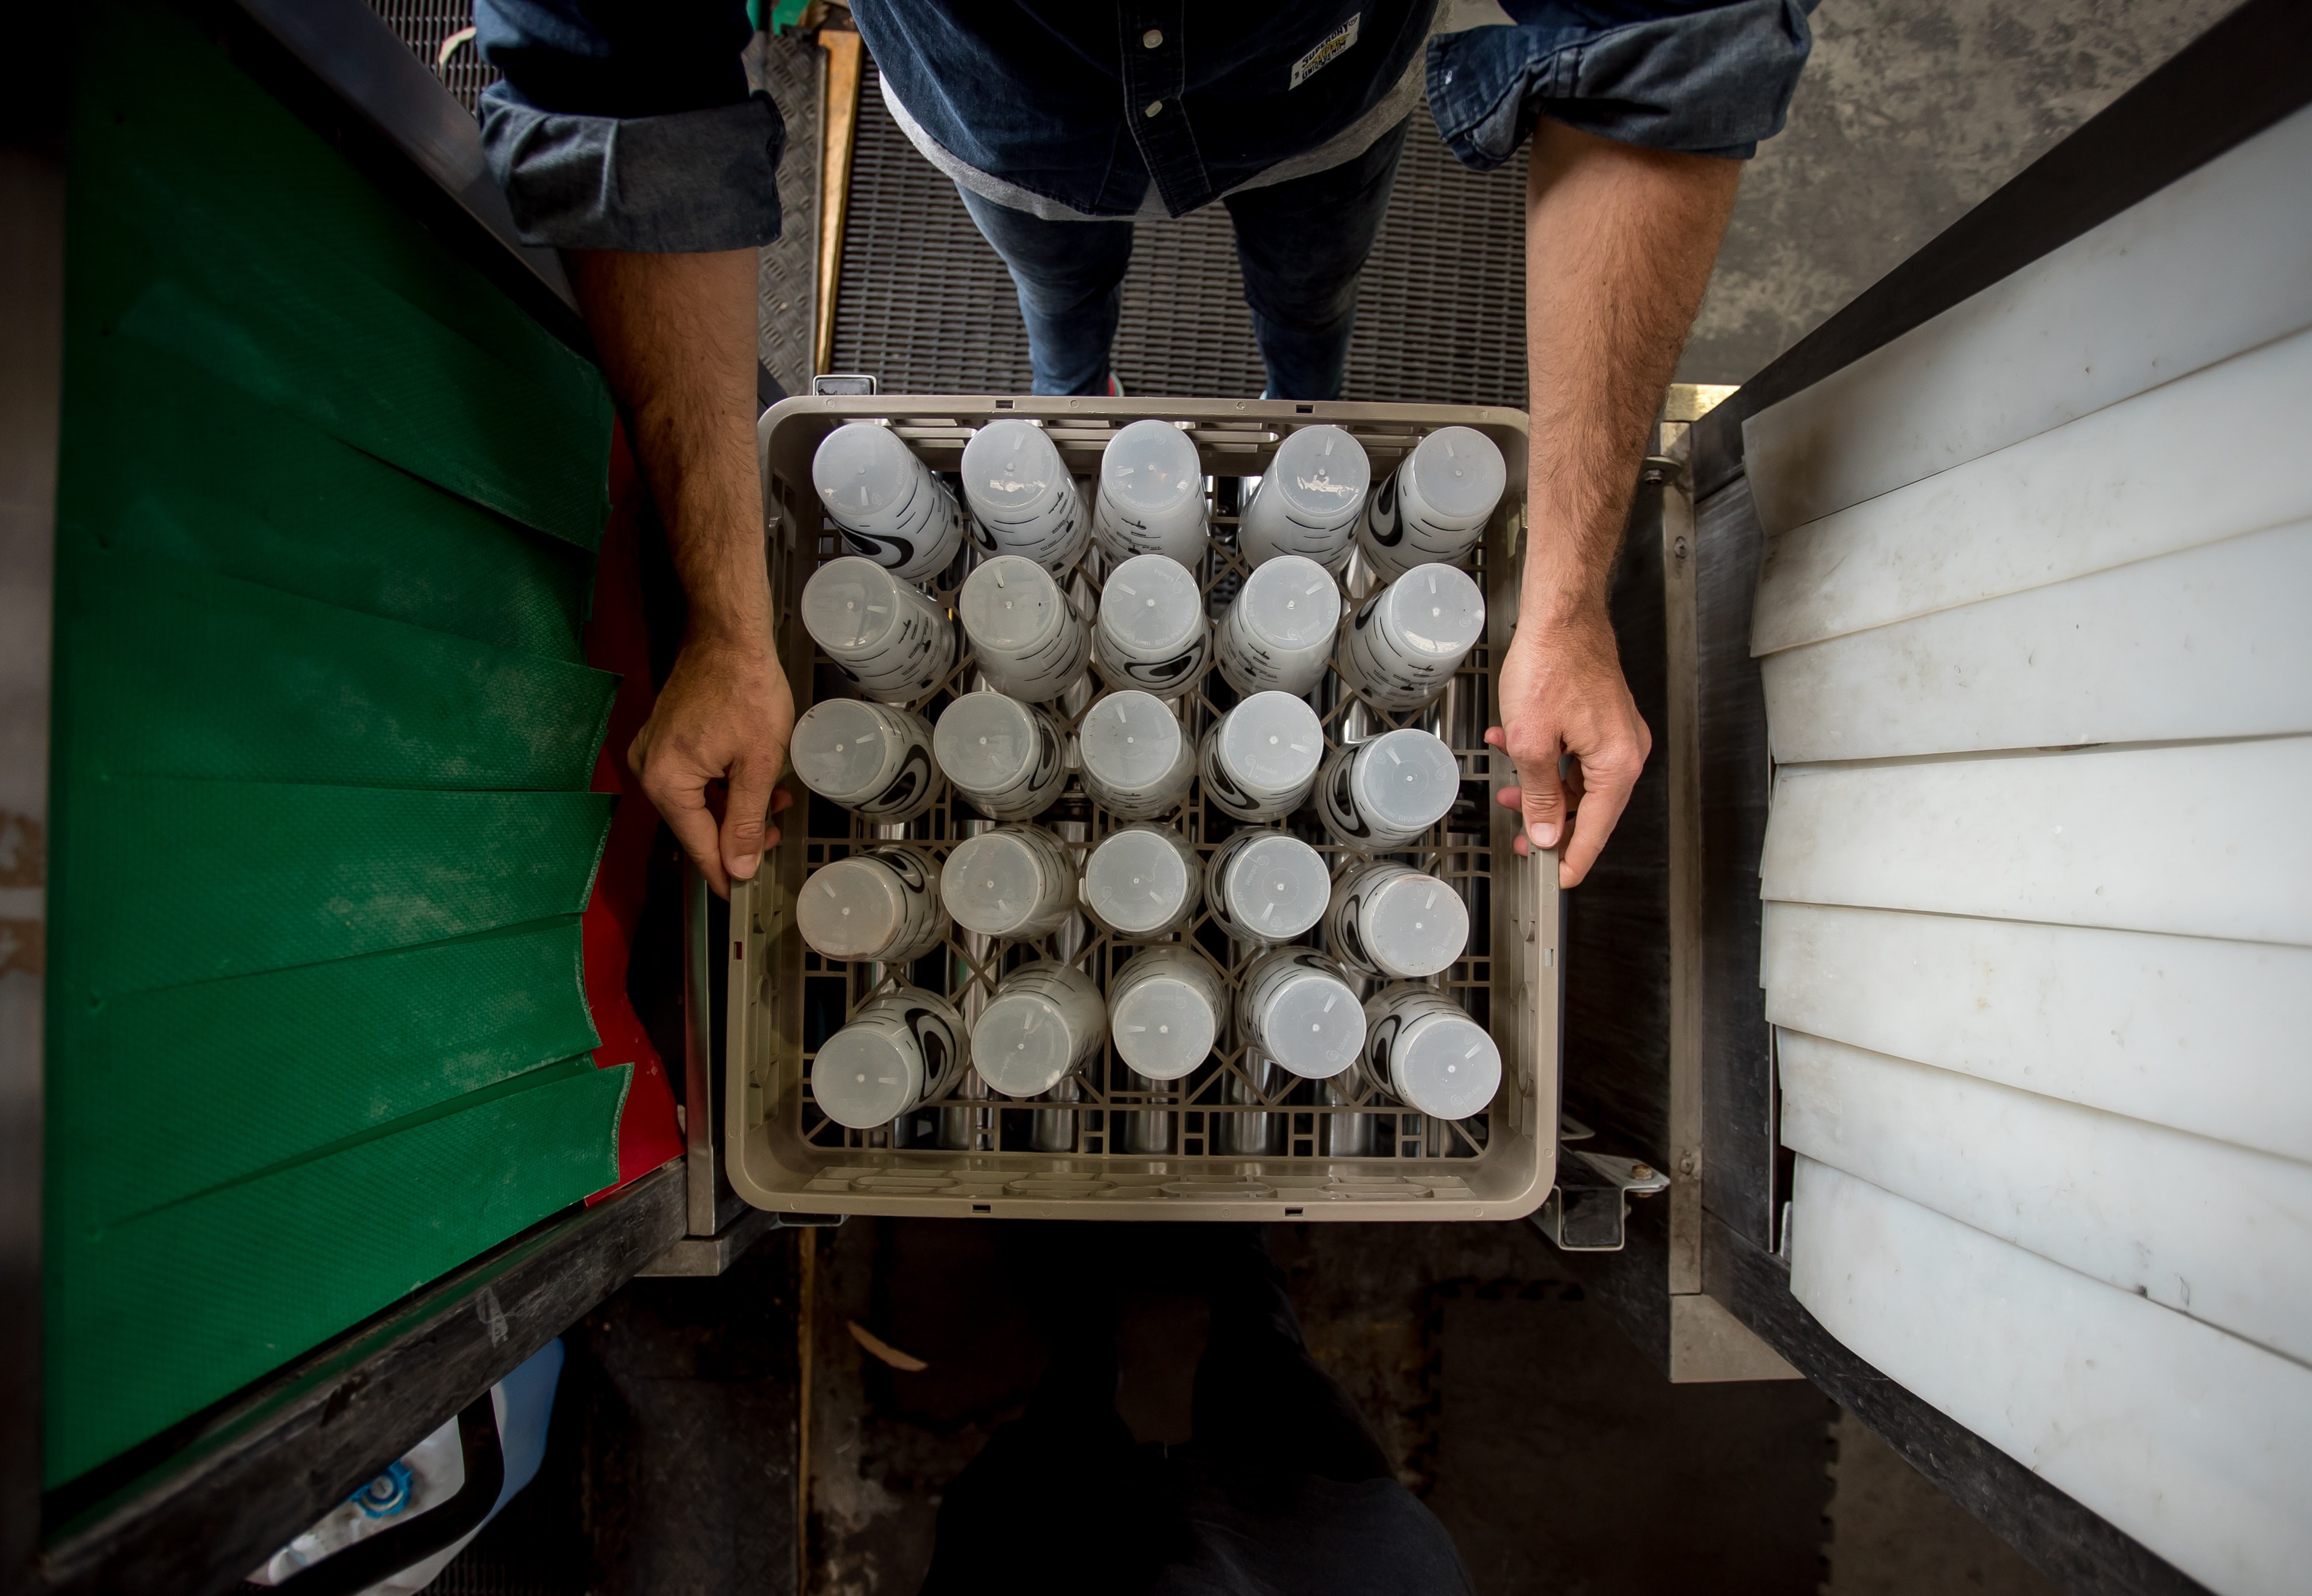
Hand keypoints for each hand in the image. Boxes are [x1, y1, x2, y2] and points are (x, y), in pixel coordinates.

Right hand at [628, 630, 795, 896]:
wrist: (728, 636)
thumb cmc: (746, 690)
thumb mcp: (757, 765)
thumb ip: (747, 822)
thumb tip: (740, 868)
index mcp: (666, 782)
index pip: (697, 846)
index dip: (724, 872)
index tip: (741, 894)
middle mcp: (649, 770)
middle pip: (695, 825)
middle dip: (737, 834)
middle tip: (776, 835)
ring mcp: (653, 751)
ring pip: (696, 802)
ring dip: (734, 808)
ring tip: (775, 801)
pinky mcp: (664, 737)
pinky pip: (692, 778)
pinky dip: (722, 785)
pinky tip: (752, 781)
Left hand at [1485, 604, 1649, 888]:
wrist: (1561, 613)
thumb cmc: (1551, 663)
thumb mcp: (1531, 742)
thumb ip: (1539, 795)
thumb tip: (1547, 833)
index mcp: (1616, 763)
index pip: (1598, 830)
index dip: (1573, 859)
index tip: (1556, 880)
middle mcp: (1625, 750)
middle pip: (1590, 808)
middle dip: (1549, 821)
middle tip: (1521, 837)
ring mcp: (1616, 732)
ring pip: (1578, 780)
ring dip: (1541, 786)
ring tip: (1507, 788)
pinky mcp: (1602, 717)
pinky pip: (1576, 754)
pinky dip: (1547, 757)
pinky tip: (1514, 745)